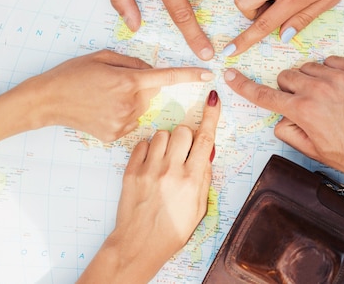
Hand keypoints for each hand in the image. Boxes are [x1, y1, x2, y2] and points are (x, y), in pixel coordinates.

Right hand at [21, 50, 212, 141]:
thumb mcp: (102, 57)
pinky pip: (130, 121)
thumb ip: (132, 63)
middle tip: (115, 84)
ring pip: (141, 108)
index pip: (166, 77)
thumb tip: (150, 71)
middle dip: (141, 87)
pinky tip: (102, 111)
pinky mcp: (115, 135)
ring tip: (104, 98)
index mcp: (128, 81)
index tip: (208, 74)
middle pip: (151, 93)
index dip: (189, 75)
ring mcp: (123, 123)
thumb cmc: (73, 74)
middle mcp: (130, 104)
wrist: (47, 101)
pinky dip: (122, 115)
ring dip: (131, 102)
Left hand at [78, 90, 220, 282]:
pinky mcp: (131, 171)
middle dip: (186, 136)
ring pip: (162, 134)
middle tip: (183, 151)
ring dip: (167, 142)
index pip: (205, 138)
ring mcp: (149, 169)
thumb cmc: (173, 230)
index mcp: (192, 179)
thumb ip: (203, 176)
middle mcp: (171, 170)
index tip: (212, 98)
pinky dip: (148, 149)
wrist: (139, 245)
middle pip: (182, 130)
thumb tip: (205, 151)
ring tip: (165, 159)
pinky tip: (151, 163)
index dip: (211, 115)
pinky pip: (142, 144)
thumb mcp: (199, 206)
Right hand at [224, 56, 343, 181]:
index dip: (244, 86)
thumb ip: (291, 133)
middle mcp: (317, 89)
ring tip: (325, 98)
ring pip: (306, 68)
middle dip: (288, 89)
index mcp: (304, 111)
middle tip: (303, 105)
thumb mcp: (318, 152)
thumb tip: (281, 120)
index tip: (230, 75)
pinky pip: (330, 61)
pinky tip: (339, 88)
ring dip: (308, 80)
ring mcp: (338, 76)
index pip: (265, 95)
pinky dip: (329, 72)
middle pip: (285, 77)